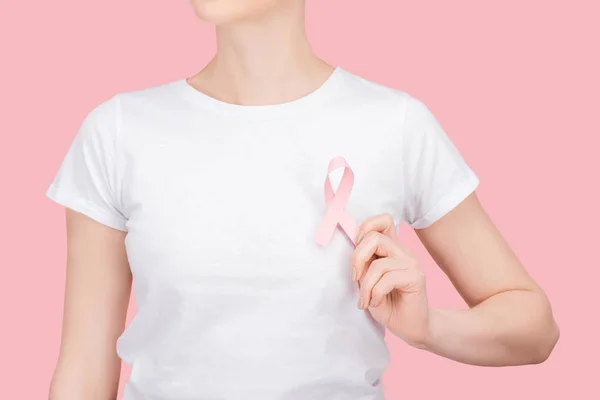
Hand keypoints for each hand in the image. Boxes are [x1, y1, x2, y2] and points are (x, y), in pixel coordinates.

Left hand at [351, 213, 429, 347]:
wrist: (410, 327)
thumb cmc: (387, 304)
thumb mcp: (368, 281)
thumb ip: (364, 264)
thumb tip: (354, 247)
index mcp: (391, 249)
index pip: (383, 221)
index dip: (366, 227)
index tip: (357, 251)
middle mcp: (402, 252)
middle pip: (374, 238)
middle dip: (357, 258)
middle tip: (354, 278)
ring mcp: (411, 264)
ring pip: (378, 264)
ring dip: (365, 286)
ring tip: (365, 301)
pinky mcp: (416, 278)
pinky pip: (386, 280)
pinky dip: (375, 294)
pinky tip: (375, 304)